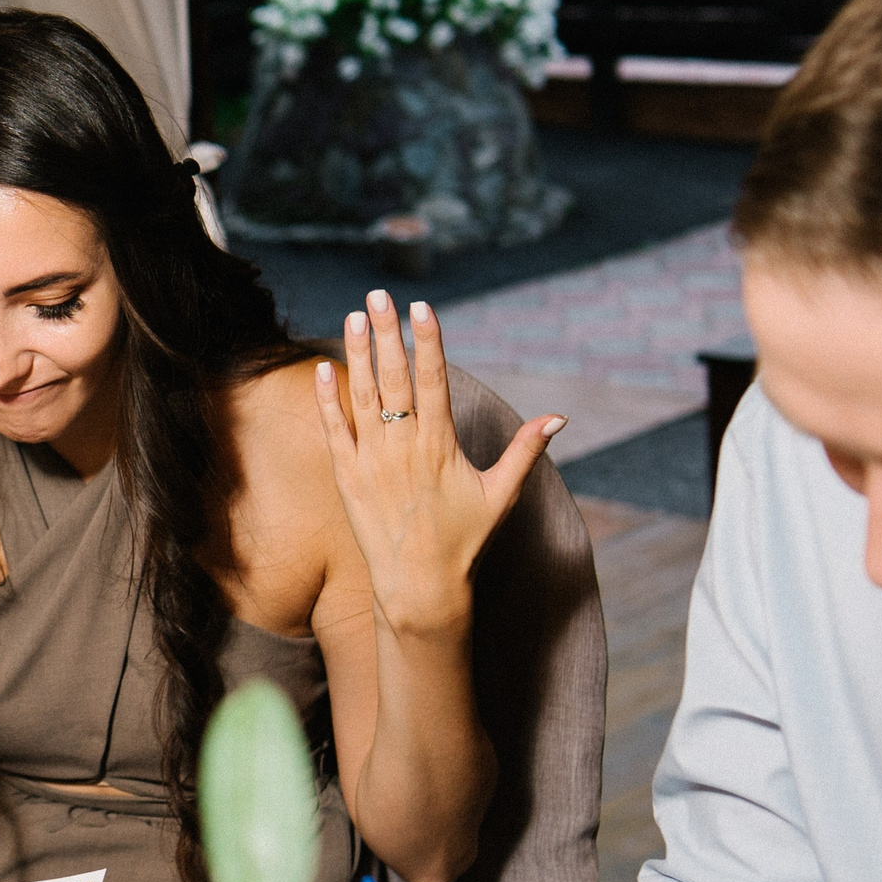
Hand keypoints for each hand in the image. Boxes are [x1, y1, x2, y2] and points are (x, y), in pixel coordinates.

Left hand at [313, 289, 564, 634]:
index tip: (420, 307)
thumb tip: (558, 418)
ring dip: (357, 354)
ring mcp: (372, 462)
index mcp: (442, 446)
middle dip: (387, 333)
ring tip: (352, 316)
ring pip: (362, 397)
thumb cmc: (464, 540)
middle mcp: (404, 448)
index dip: (426, 341)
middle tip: (378, 295)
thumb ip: (524, 451)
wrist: (419, 586)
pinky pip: (334, 432)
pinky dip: (328, 400)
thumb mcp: (500, 495)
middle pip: (395, 379)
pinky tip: (323, 368)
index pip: (433, 381)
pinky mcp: (348, 478)